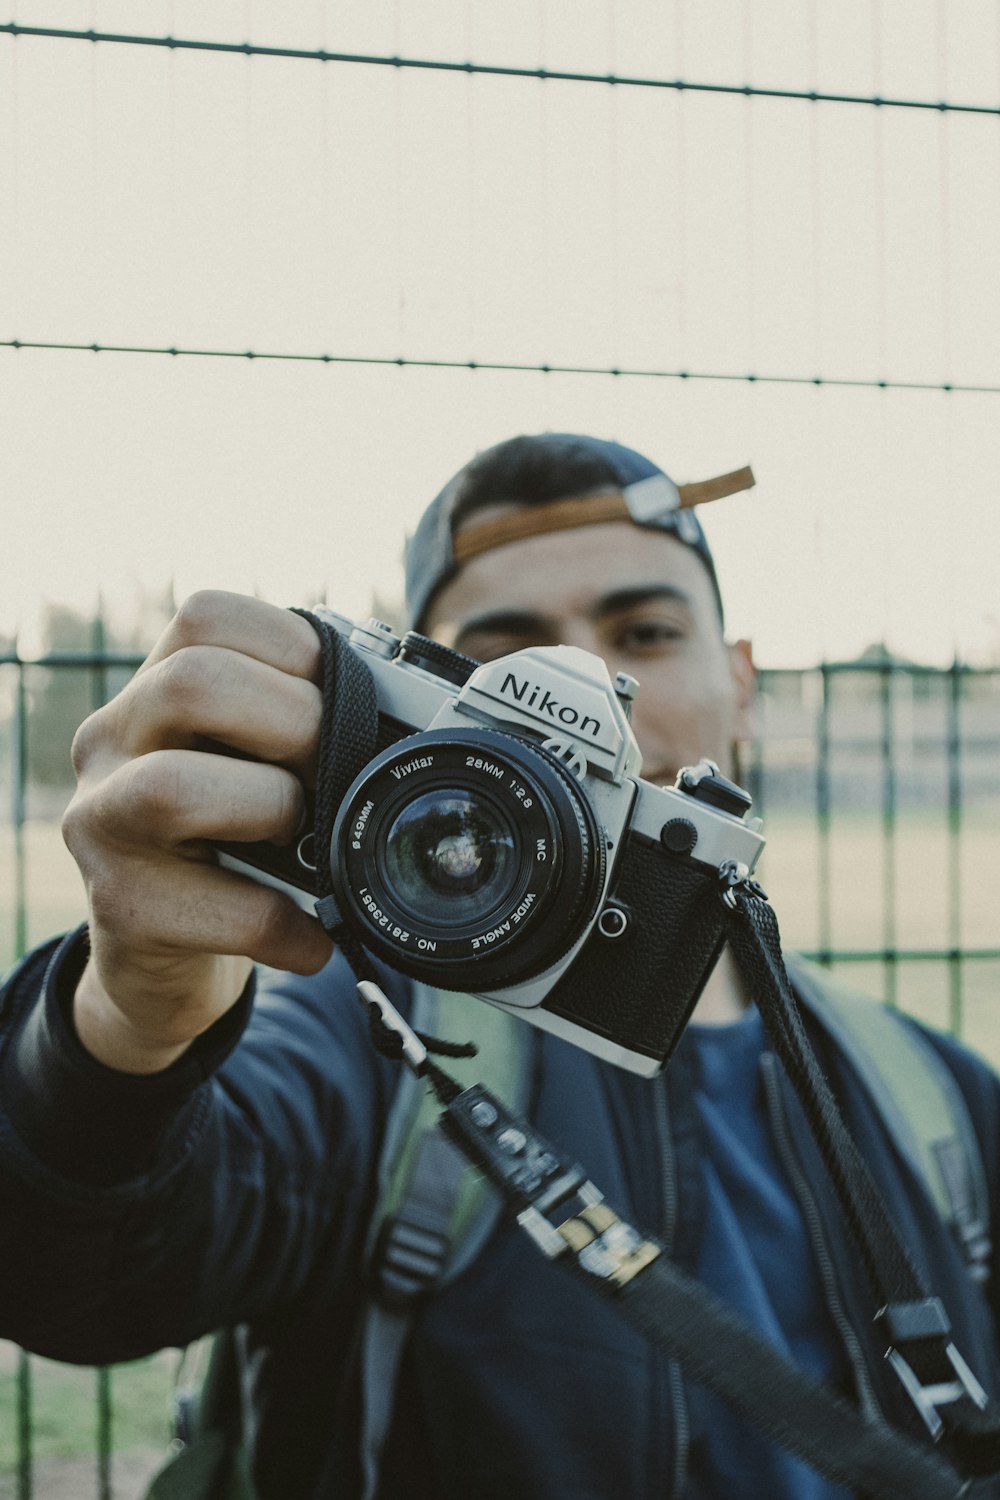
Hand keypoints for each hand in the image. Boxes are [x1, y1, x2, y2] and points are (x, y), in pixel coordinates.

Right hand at [62, 591, 333, 1072]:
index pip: (207, 617)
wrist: (159, 960)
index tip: (341, 697)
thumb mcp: (253, 765)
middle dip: (293, 722)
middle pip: (192, 684)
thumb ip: (301, 722)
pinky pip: (216, 905)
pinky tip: (313, 938)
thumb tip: (415, 711)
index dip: (294, 647)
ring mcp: (101, 825)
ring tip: (306, 844)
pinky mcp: (120, 909)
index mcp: (153, 688)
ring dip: (272, 807)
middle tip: (332, 771)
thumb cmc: (229, 846)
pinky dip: (285, 923)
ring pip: (173, 787)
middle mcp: (111, 743)